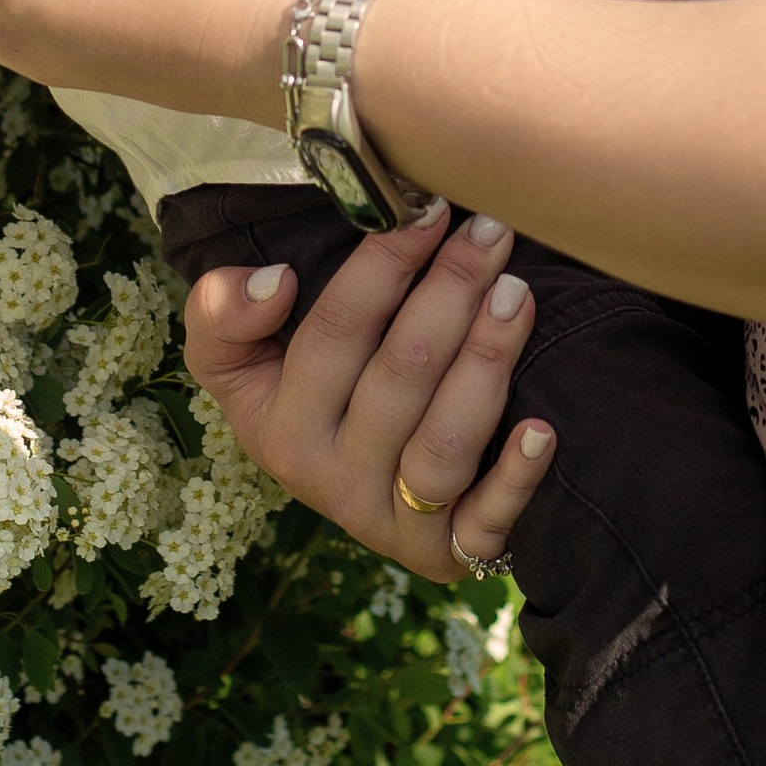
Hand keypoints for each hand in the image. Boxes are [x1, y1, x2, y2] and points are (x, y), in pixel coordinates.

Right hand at [183, 207, 556, 580]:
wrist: (355, 493)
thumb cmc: (309, 399)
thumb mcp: (240, 364)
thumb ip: (223, 313)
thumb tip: (274, 282)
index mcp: (280, 425)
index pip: (332, 334)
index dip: (381, 267)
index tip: (425, 211)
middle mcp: (333, 479)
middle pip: (400, 377)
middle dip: (450, 294)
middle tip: (491, 233)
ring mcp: (394, 521)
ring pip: (445, 444)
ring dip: (486, 364)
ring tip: (519, 295)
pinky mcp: (450, 554)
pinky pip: (485, 522)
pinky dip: (515, 479)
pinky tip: (542, 430)